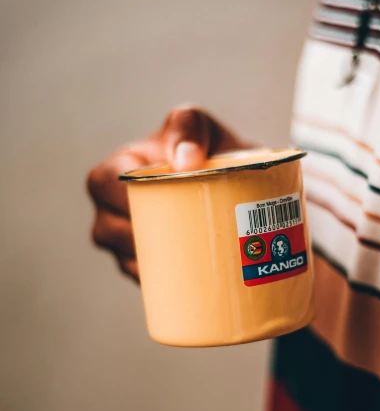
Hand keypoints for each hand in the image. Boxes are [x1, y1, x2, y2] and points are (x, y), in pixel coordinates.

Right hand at [87, 107, 245, 280]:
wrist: (244, 183)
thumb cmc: (214, 150)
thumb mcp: (203, 127)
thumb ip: (190, 125)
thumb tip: (186, 160)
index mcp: (121, 168)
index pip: (104, 182)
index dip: (120, 198)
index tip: (154, 204)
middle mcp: (118, 206)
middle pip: (107, 229)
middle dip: (133, 240)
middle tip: (173, 240)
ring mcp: (131, 238)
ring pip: (124, 259)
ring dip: (145, 265)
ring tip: (179, 263)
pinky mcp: (152, 264)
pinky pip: (145, 280)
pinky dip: (159, 283)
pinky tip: (177, 286)